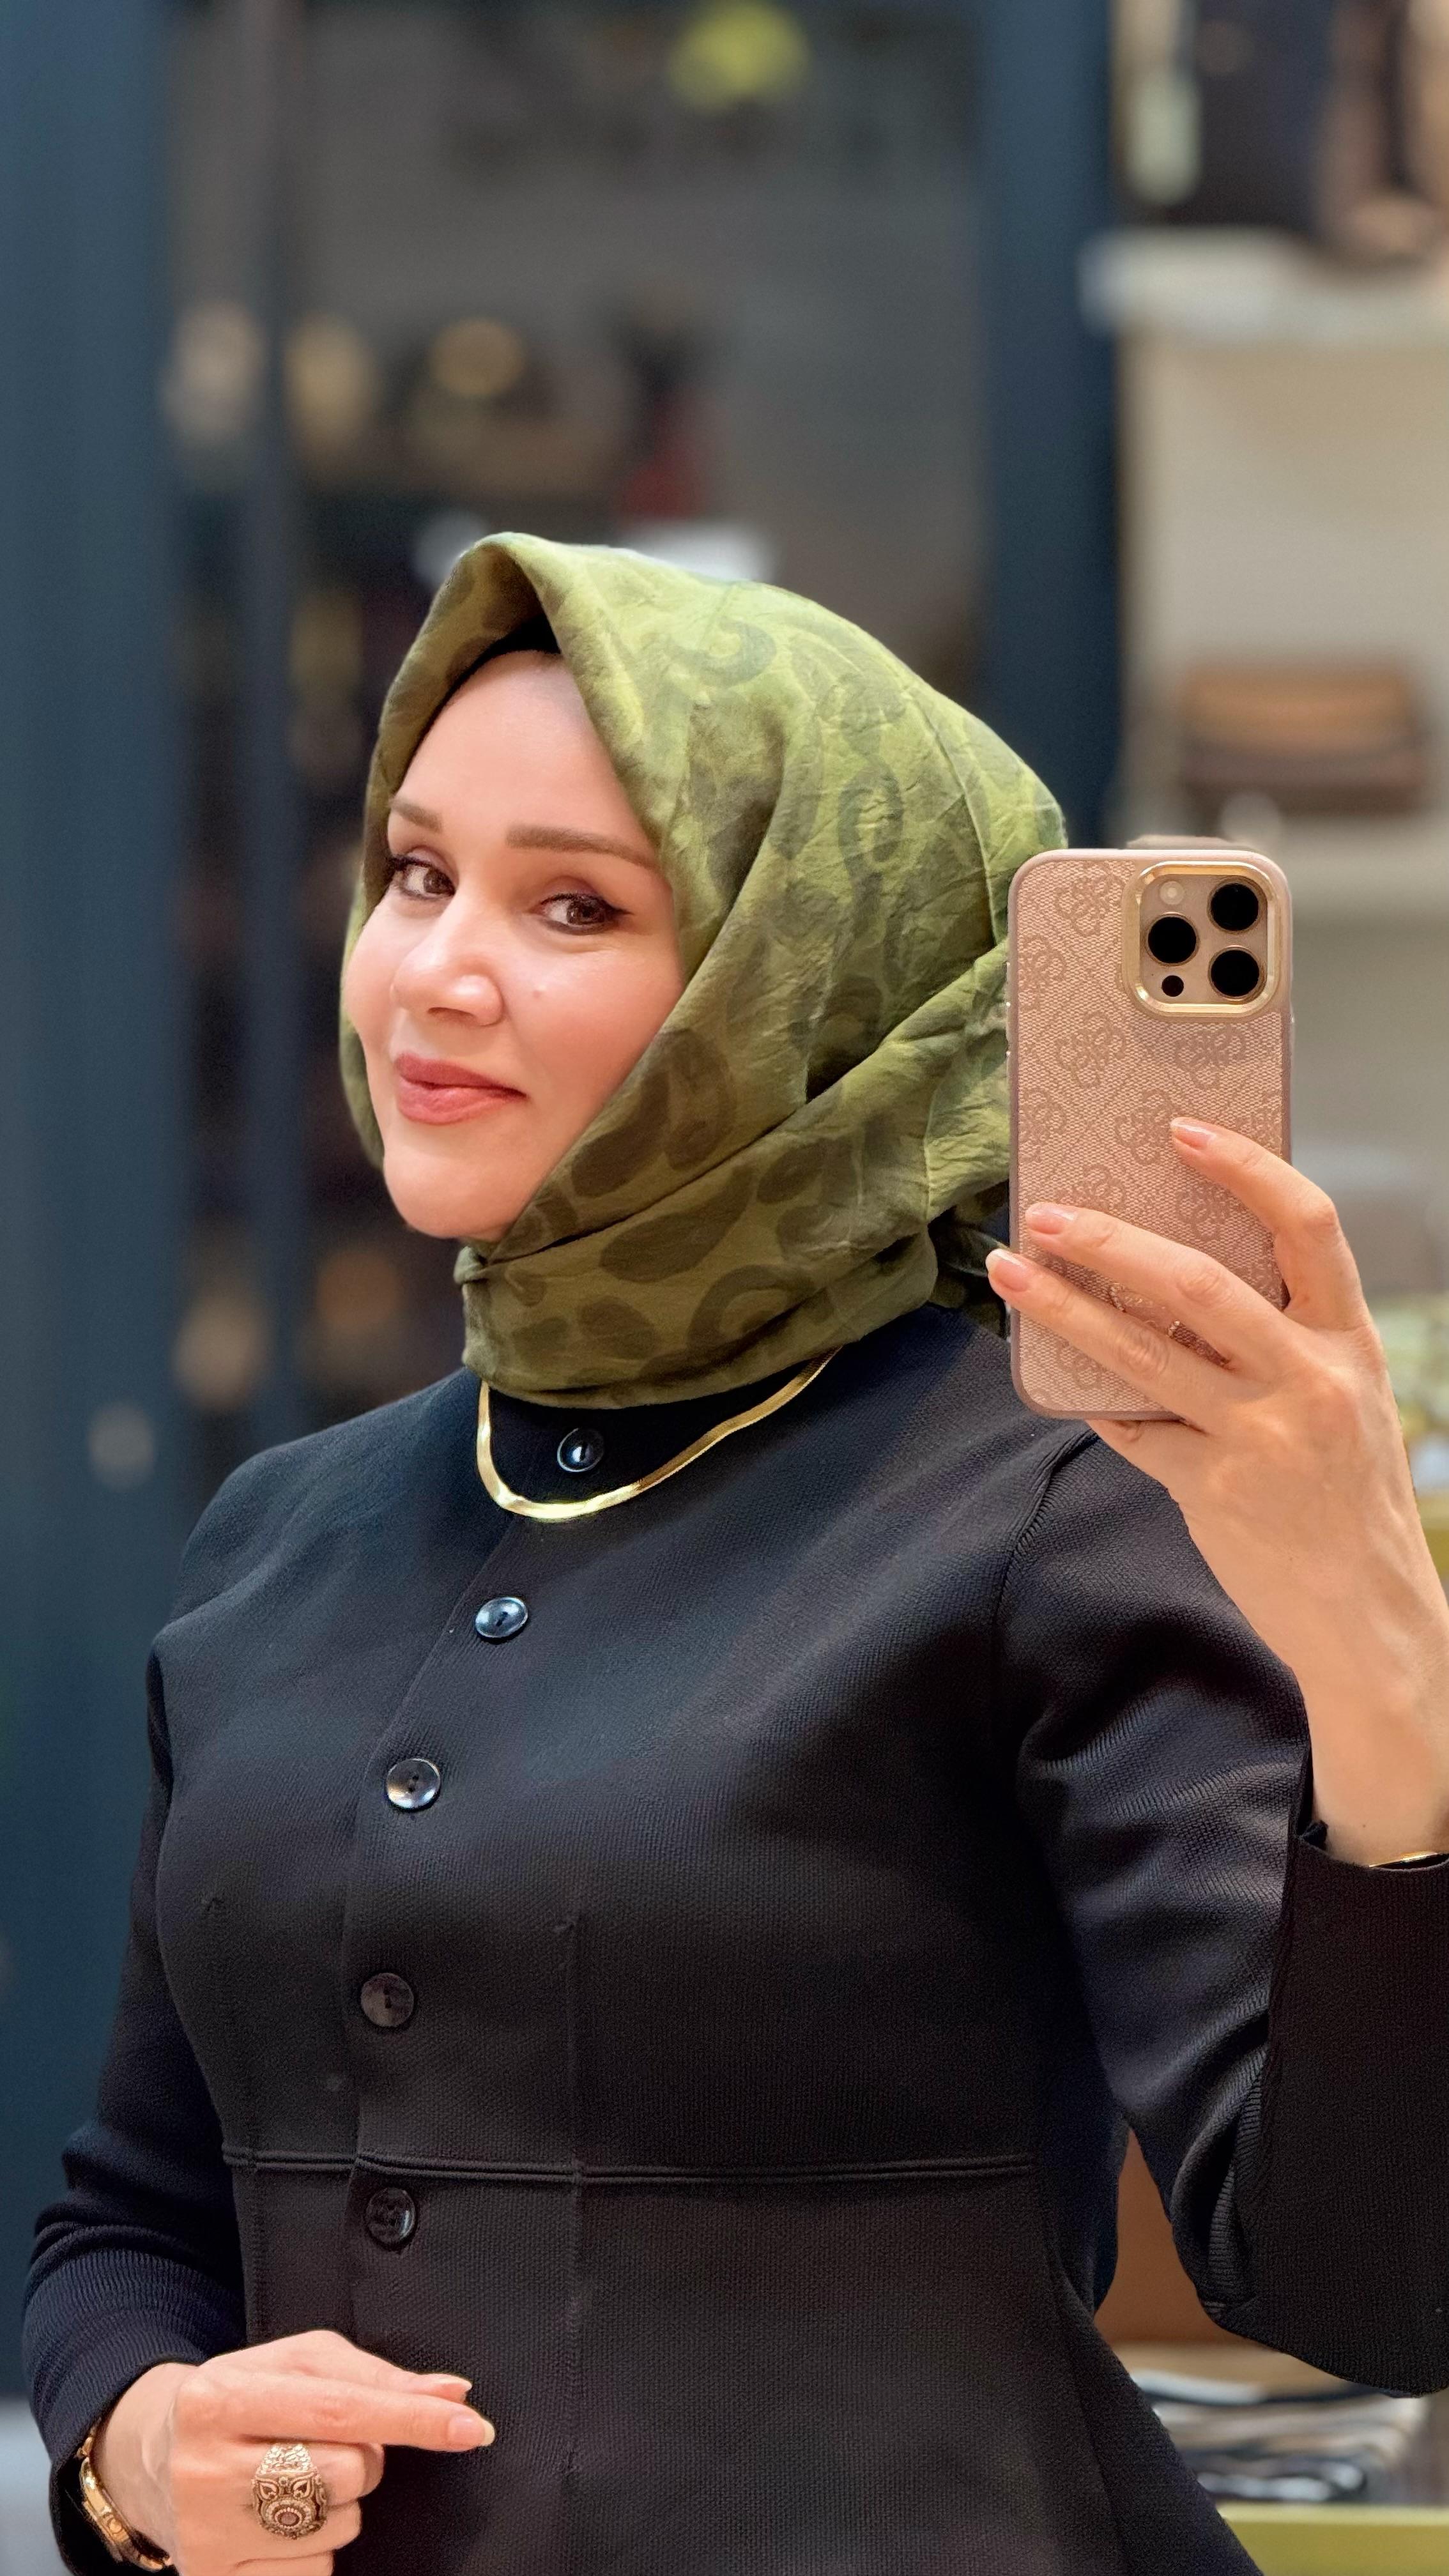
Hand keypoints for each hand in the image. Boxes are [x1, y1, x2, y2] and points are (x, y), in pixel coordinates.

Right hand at [91, 2329, 493, 2574]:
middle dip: (362, 2461)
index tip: (471, 2427)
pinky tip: (278, 2528)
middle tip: (324, 2447)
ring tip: (289, 2484)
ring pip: (336, 2529)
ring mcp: (207, 2538)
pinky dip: (314, 2553)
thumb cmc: (241, 2400)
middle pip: (347, 2474)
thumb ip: (376, 2377)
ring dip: (337, 2508)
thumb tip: (451, 2394)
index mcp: (221, 2399)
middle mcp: (205, 2470)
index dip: (413, 2420)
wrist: (154, 2458)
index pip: (339, 2410)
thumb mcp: (294, 2364)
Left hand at [985, 1119, 1448, 1864]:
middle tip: (1046, 1212)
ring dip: (1065, 1309)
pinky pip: (1133, 1430)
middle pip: (1197, 1283)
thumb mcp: (1340, 1402)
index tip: (1182, 1131)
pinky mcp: (1212, 1490)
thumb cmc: (1345, 1497)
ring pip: (1141, 1354)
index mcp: (1347, 1342)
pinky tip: (1055, 1379)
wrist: (1371, 1618)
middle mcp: (1309, 1381)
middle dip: (1111, 1241)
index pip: (1307, 1225)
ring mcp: (1260, 1437)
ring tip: (1010, 1272)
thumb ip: (1279, 1345)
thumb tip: (1169, 1281)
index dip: (1245, 1169)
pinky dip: (1095, 1402)